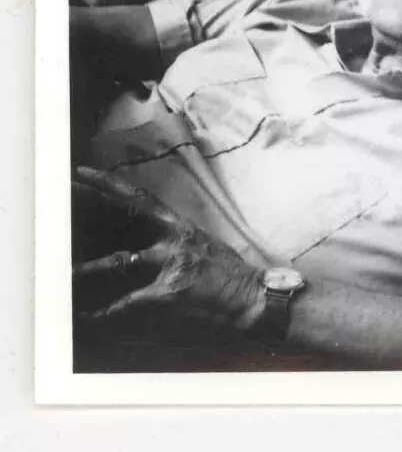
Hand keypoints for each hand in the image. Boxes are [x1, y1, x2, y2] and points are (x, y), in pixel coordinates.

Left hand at [72, 167, 266, 335]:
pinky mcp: (168, 295)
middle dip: (92, 202)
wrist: (253, 298)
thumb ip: (174, 240)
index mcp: (180, 226)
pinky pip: (128, 303)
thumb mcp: (202, 245)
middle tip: (64, 192)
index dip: (110, 183)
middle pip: (125, 216)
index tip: (85, 172)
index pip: (141, 198)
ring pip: (119, 261)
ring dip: (88, 267)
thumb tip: (146, 239)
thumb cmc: (228, 274)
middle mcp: (172, 239)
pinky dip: (106, 311)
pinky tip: (89, 316)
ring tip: (63, 271)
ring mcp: (170, 265)